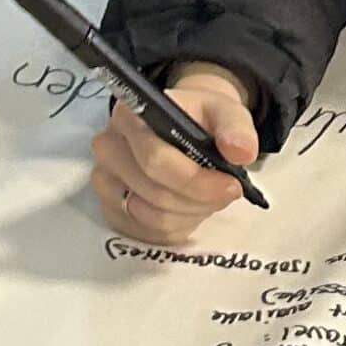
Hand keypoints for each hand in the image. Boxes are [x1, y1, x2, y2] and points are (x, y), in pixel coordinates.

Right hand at [92, 64, 263, 242]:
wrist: (181, 128)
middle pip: (154, 193)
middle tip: (226, 193)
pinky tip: (189, 207)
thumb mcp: (225, 112)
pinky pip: (147, 233)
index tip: (231, 186)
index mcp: (129, 116)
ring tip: (207, 197)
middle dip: (199, 200)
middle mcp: (108, 147)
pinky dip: (177, 226)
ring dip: (190, 214)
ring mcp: (104, 181)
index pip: (156, 161)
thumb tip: (241, 152)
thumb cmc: (199, 120)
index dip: (196, 182)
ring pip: (152, 217)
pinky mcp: (111, 209)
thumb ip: (236, 128)